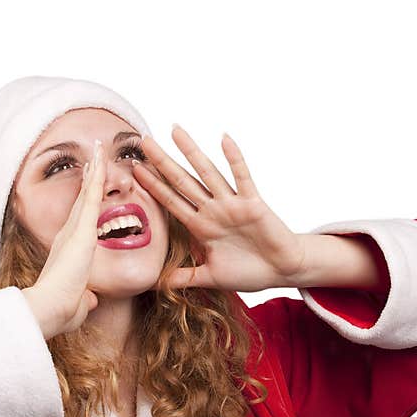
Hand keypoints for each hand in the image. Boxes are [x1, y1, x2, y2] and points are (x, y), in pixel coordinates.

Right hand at [22, 140, 105, 338]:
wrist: (48, 309)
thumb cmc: (60, 312)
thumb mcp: (78, 304)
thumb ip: (84, 298)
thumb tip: (90, 300)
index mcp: (68, 252)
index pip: (81, 223)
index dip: (85, 205)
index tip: (90, 191)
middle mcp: (67, 236)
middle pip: (82, 201)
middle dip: (88, 181)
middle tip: (93, 160)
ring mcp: (74, 230)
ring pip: (87, 193)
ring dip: (94, 170)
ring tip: (98, 149)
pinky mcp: (81, 230)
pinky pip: (92, 196)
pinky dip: (97, 176)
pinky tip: (101, 158)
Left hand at [132, 125, 305, 291]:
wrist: (282, 271)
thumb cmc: (249, 272)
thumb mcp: (210, 278)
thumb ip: (184, 278)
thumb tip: (155, 286)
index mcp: (201, 227)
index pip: (171, 202)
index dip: (152, 186)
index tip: (134, 170)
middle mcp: (213, 211)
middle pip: (182, 182)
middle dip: (162, 162)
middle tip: (143, 140)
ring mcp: (231, 205)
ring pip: (207, 173)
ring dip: (191, 152)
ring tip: (175, 130)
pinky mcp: (253, 203)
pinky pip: (242, 178)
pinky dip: (234, 159)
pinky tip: (224, 139)